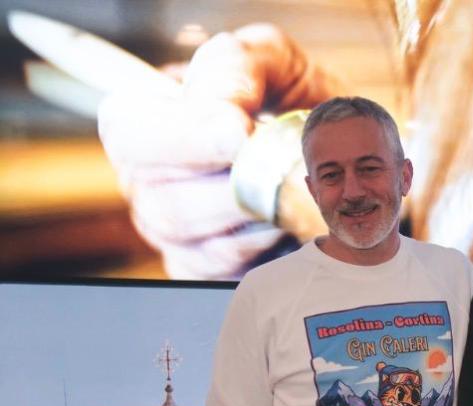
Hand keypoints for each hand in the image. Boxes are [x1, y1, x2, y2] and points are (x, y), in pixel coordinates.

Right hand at [97, 23, 337, 278]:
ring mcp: (171, 233)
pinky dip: (265, 246)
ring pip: (201, 240)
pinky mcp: (203, 271)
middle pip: (163, 198)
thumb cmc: (291, 99)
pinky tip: (288, 221)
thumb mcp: (270, 61)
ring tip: (292, 189)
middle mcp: (146, 181)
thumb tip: (222, 112)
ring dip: (257, 215)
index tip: (239, 131)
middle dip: (231, 185)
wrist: (338, 151)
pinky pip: (226, 269)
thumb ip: (236, 67)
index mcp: (143, 120)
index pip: (128, 131)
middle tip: (277, 167)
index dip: (183, 136)